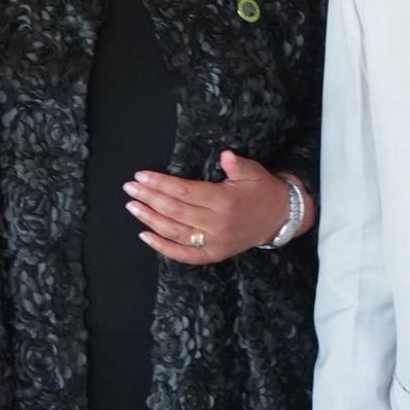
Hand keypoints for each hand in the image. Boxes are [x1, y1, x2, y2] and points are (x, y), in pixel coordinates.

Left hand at [125, 150, 294, 263]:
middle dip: (150, 199)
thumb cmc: (263, 191)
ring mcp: (214, 243)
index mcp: (225, 201)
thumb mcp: (254, 172)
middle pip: (175, 211)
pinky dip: (163, 247)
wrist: (280, 219)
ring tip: (132, 207)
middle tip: (130, 188)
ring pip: (175, 232)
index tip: (141, 176)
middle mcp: (217, 224)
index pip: (185, 192)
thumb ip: (238, 165)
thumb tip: (225, 155)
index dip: (161, 184)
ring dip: (150, 220)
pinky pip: (184, 254)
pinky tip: (145, 235)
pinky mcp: (213, 254)